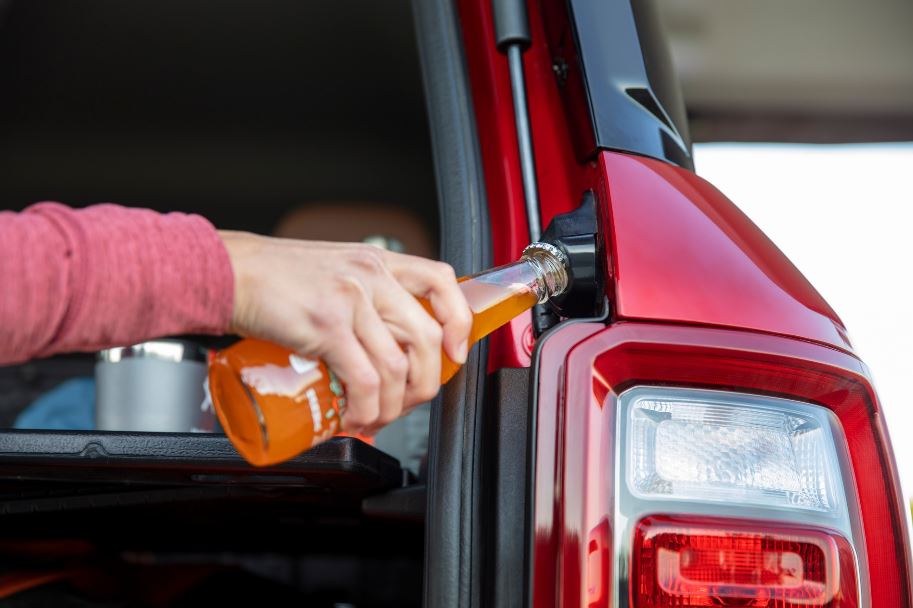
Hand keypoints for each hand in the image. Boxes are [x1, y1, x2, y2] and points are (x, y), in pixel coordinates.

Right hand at [218, 232, 471, 433]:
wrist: (225, 273)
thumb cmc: (272, 278)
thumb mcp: (332, 271)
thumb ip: (362, 296)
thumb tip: (383, 345)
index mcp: (376, 262)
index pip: (441, 281)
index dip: (458, 320)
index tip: (454, 351)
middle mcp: (370, 276)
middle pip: (426, 337)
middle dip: (424, 383)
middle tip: (407, 402)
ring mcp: (350, 300)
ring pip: (397, 366)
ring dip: (392, 406)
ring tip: (374, 418)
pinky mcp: (327, 326)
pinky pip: (365, 379)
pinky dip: (366, 408)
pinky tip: (355, 417)